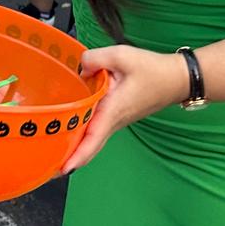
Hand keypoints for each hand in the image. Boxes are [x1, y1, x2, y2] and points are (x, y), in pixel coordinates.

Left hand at [60, 45, 190, 172]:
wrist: (177, 79)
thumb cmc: (153, 70)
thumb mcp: (121, 56)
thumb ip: (95, 59)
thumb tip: (79, 68)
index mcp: (113, 109)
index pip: (93, 137)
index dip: (79, 154)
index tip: (65, 168)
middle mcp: (114, 120)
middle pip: (90, 145)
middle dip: (70, 157)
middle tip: (47, 169)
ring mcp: (117, 121)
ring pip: (93, 139)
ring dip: (75, 148)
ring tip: (52, 153)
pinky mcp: (118, 116)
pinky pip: (97, 130)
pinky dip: (84, 137)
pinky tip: (70, 132)